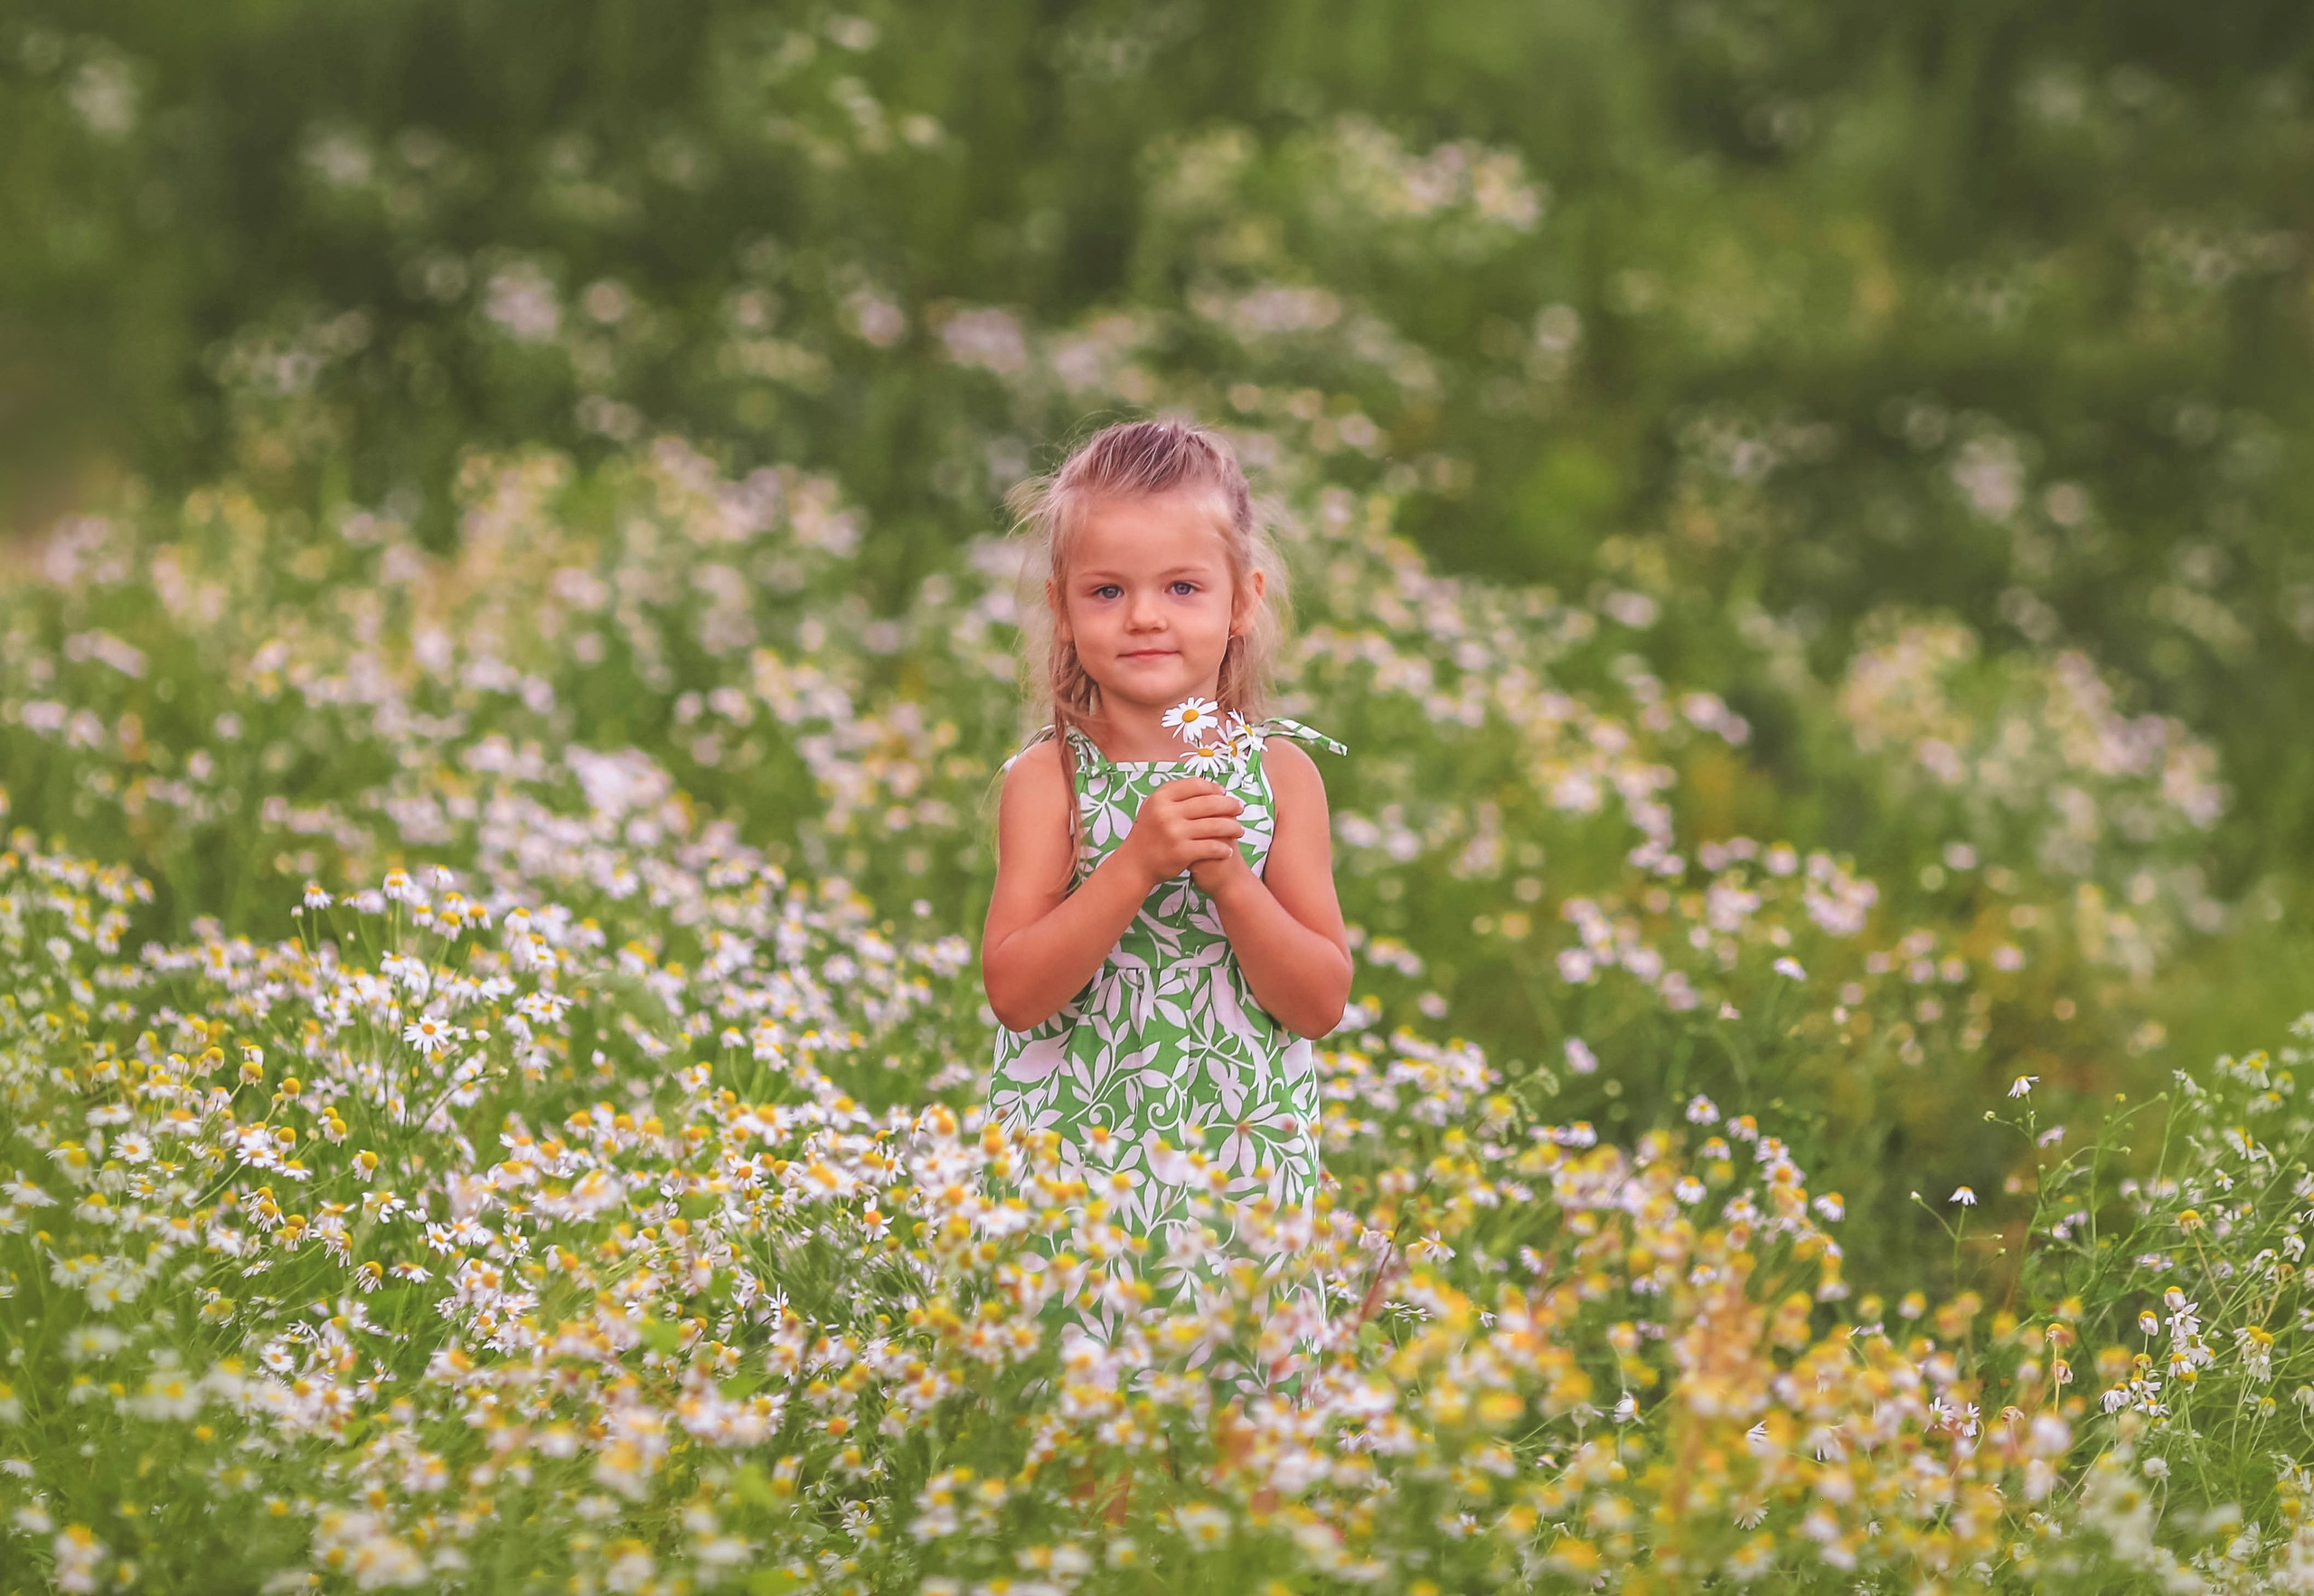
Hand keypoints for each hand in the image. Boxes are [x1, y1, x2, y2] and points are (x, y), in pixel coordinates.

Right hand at [1116, 777, 1243, 887]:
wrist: (1135, 864)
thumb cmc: (1149, 834)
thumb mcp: (1153, 807)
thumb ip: (1175, 794)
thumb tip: (1207, 786)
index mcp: (1161, 798)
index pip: (1195, 785)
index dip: (1214, 788)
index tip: (1224, 793)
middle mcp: (1167, 812)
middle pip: (1208, 803)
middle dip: (1229, 805)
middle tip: (1240, 809)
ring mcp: (1174, 832)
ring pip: (1214, 825)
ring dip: (1231, 827)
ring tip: (1240, 830)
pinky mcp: (1181, 852)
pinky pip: (1210, 847)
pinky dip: (1222, 848)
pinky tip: (1228, 850)